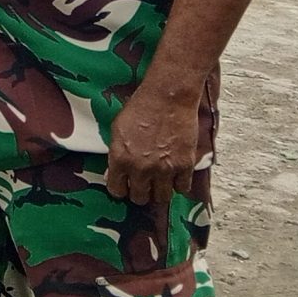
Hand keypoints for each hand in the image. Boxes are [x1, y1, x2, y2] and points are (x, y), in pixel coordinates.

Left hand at [106, 73, 208, 207]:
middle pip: (140, 198)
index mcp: (120, 159)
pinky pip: (182, 188)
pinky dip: (179, 184)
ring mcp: (164, 169)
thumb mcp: (117, 130)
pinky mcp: (184, 166)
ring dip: (159, 191)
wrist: (167, 98)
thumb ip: (115, 155)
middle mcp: (141, 168)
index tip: (125, 185)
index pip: (117, 191)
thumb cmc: (140, 109)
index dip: (121, 189)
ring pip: (162, 198)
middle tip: (144, 184)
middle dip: (140, 192)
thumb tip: (113, 174)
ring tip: (159, 182)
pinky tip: (175, 175)